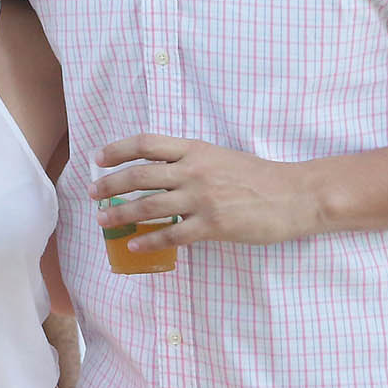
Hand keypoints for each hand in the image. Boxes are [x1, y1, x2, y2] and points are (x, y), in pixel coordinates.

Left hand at [90, 135, 318, 251]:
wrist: (295, 195)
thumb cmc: (258, 177)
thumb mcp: (220, 157)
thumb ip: (191, 162)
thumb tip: (159, 171)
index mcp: (196, 149)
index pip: (146, 143)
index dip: (118, 149)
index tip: (98, 158)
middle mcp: (194, 170)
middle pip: (139, 174)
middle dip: (110, 184)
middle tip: (92, 193)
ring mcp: (203, 198)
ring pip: (149, 205)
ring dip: (120, 213)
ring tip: (103, 220)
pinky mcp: (213, 225)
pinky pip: (172, 234)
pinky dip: (149, 240)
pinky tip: (134, 244)